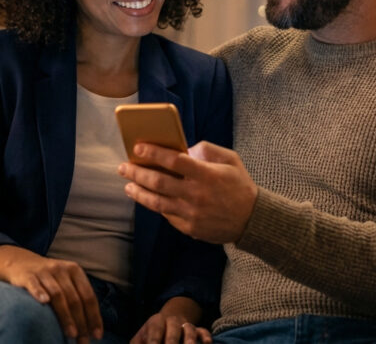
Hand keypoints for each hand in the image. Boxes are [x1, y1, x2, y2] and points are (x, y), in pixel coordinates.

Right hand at [0, 245, 102, 341]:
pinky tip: (44, 302)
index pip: (88, 296)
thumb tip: (91, 326)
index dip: (94, 316)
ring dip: (66, 316)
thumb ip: (77, 297)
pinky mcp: (27, 276)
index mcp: (75, 271)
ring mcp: (44, 272)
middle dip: (81, 321)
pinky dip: (39, 293)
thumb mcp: (66, 281)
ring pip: (58, 295)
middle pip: (74, 298)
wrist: (19, 262)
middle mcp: (61, 270)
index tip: (97, 335)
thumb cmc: (48, 278)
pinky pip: (34, 285)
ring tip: (71, 334)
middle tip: (83, 340)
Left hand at [117, 141, 257, 243]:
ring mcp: (191, 213)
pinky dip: (154, 205)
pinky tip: (146, 198)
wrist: (252, 220)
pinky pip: (166, 215)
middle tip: (123, 167)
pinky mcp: (189, 228)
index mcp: (207, 174)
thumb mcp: (230, 159)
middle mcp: (196, 194)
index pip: (174, 160)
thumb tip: (183, 149)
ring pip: (156, 202)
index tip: (138, 148)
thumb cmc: (240, 185)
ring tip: (128, 185)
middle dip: (137, 173)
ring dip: (138, 192)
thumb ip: (207, 150)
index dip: (154, 153)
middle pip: (158, 182)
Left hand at [130, 297, 210, 343]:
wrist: (169, 317)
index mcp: (156, 322)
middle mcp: (172, 322)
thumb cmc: (152, 332)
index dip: (153, 343)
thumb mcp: (140, 337)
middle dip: (172, 342)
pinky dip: (206, 338)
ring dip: (190, 341)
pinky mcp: (197, 330)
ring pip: (190, 330)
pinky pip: (204, 331)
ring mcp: (186, 325)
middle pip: (173, 331)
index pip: (154, 333)